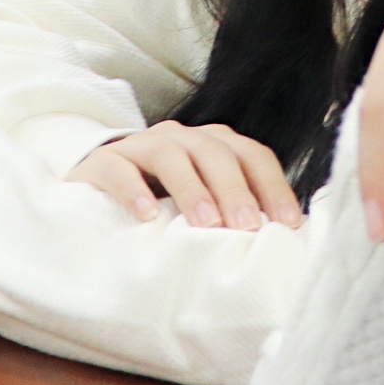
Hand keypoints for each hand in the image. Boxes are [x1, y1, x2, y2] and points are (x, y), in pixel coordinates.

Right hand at [69, 123, 303, 230]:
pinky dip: (132, 189)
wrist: (95, 187)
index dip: (273, 186)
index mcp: (213, 146)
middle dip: (234, 190)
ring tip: (205, 224)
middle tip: (247, 228)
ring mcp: (140, 146)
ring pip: (170, 154)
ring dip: (192, 188)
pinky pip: (118, 168)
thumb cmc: (162, 204)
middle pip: (215, 152)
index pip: (252, 155)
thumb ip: (234, 215)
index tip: (287, 224)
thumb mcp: (203, 206)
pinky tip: (145, 216)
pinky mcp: (102, 162)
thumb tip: (281, 246)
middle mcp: (182, 138)